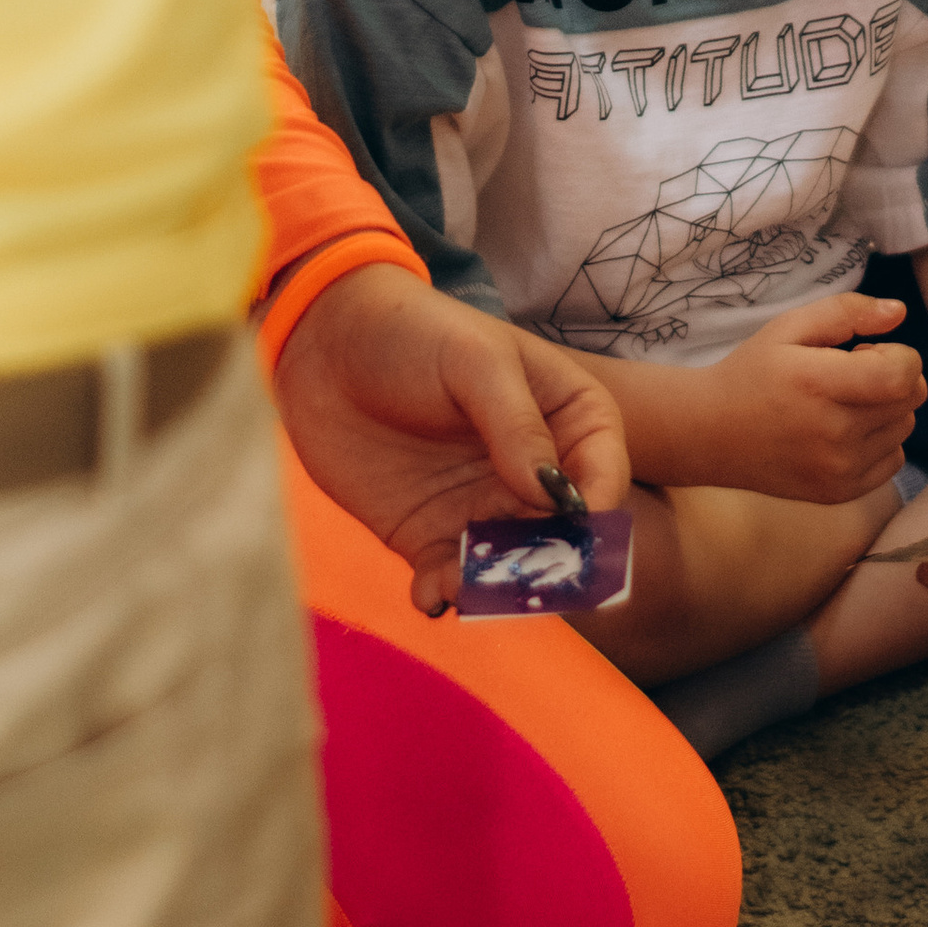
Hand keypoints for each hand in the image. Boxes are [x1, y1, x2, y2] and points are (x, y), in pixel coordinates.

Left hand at [272, 264, 626, 616]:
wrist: (324, 343)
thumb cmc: (413, 331)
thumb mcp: (474, 361)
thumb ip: (518, 424)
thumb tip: (556, 496)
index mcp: (568, 417)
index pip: (603, 474)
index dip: (597, 508)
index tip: (575, 529)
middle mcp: (535, 472)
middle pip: (563, 536)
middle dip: (548, 566)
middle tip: (519, 578)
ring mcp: (483, 507)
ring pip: (509, 567)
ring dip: (495, 588)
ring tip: (460, 585)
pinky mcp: (431, 535)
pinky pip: (450, 578)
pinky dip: (445, 594)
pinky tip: (430, 594)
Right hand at [704, 294, 926, 502]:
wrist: (710, 434)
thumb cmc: (752, 373)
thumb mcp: (789, 327)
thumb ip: (846, 312)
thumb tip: (900, 312)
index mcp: (820, 385)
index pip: (902, 375)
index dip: (898, 355)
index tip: (864, 351)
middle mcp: (835, 434)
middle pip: (910, 399)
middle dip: (892, 376)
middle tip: (850, 373)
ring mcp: (839, 470)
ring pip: (904, 428)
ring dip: (886, 409)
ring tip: (842, 402)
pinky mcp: (840, 493)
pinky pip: (893, 460)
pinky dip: (880, 441)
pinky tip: (845, 430)